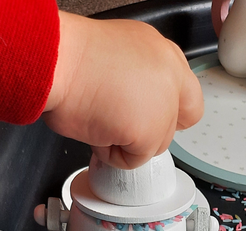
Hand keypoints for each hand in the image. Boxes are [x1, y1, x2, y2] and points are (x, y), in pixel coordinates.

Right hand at [43, 12, 203, 168]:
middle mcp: (170, 78)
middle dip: (143, 131)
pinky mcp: (149, 132)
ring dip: (125, 141)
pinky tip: (97, 129)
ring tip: (100, 117)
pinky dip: (112, 154)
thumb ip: (141, 81)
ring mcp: (164, 106)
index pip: (188, 99)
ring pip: (153, 145)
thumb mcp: (119, 58)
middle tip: (117, 120)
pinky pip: (134, 159)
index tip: (156, 120)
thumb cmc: (72, 57)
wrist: (57, 61)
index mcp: (165, 55)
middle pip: (170, 127)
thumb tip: (141, 106)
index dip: (171, 115)